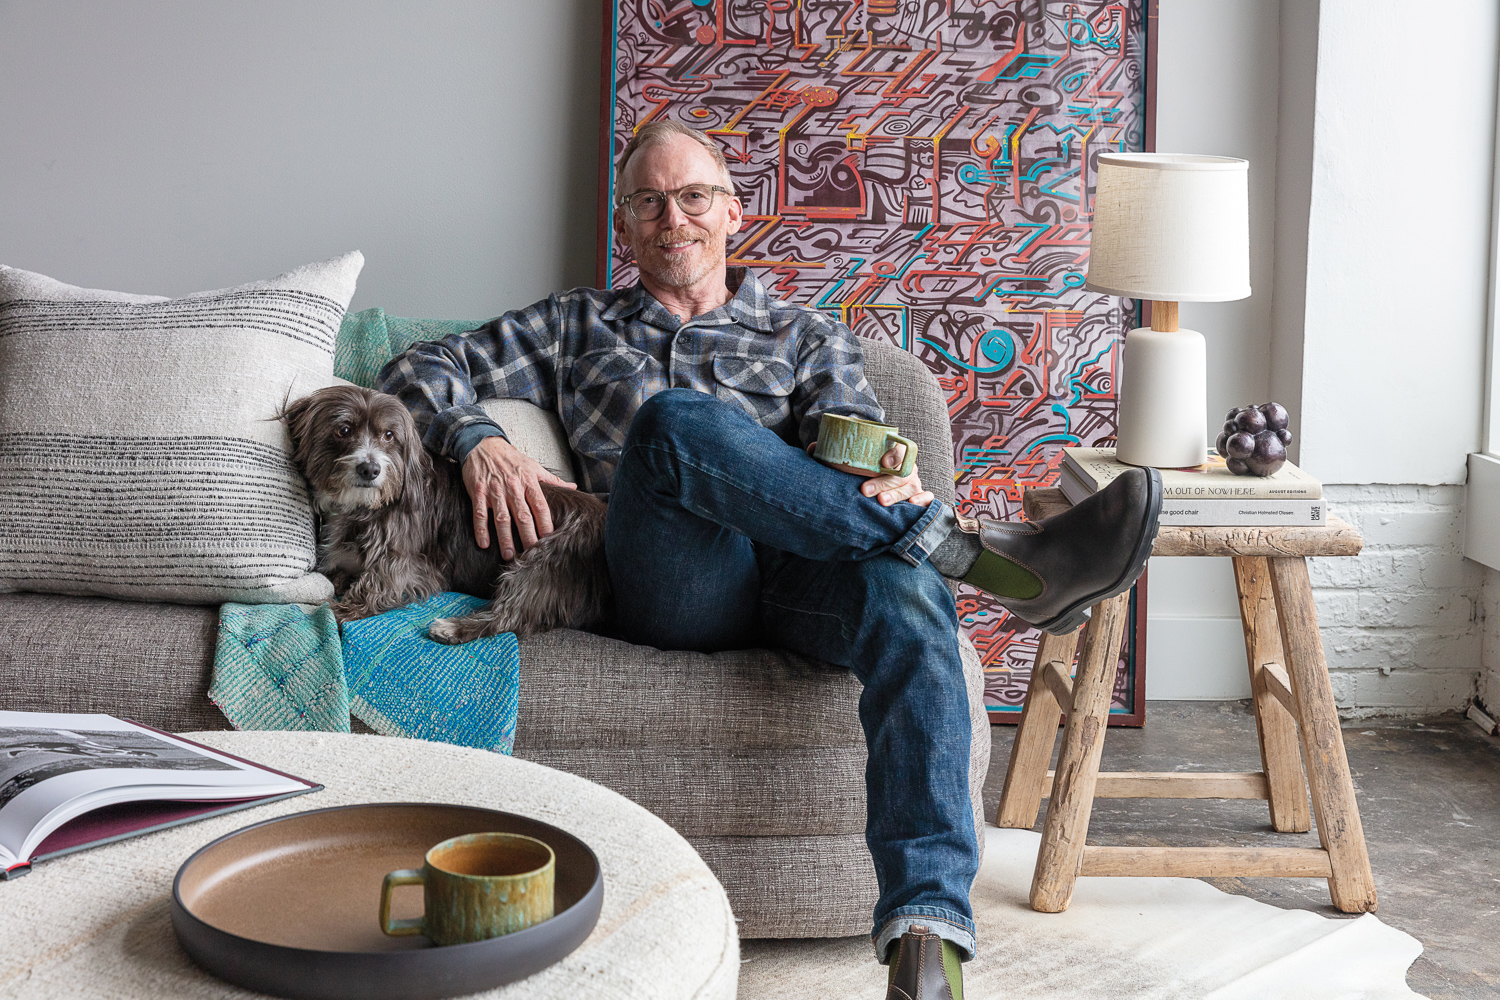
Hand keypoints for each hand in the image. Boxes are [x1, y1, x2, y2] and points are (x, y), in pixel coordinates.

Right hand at [462, 435, 576, 558]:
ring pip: (501, 518)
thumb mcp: (534, 466)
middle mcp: (513, 487)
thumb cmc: (510, 458)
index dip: (546, 523)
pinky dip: (481, 529)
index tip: (550, 539)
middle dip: (528, 536)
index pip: (540, 506)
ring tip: (509, 555)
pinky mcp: (478, 492)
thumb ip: (552, 480)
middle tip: (532, 554)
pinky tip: (484, 543)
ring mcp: (495, 490)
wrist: (483, 444)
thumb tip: (573, 488)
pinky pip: (480, 513)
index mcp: (528, 481)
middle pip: (523, 516)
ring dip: (505, 538)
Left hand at [805, 440, 934, 506]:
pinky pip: (927, 498)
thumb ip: (831, 454)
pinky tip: (912, 506)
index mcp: (893, 453)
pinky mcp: (919, 497)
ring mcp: (914, 483)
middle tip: (865, 490)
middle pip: (902, 472)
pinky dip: (923, 501)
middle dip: (885, 481)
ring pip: (912, 486)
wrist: (874, 482)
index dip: (894, 454)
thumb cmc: (861, 472)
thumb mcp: (848, 462)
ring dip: (897, 494)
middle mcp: (906, 467)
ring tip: (881, 502)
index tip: (882, 462)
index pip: (900, 448)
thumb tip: (814, 447)